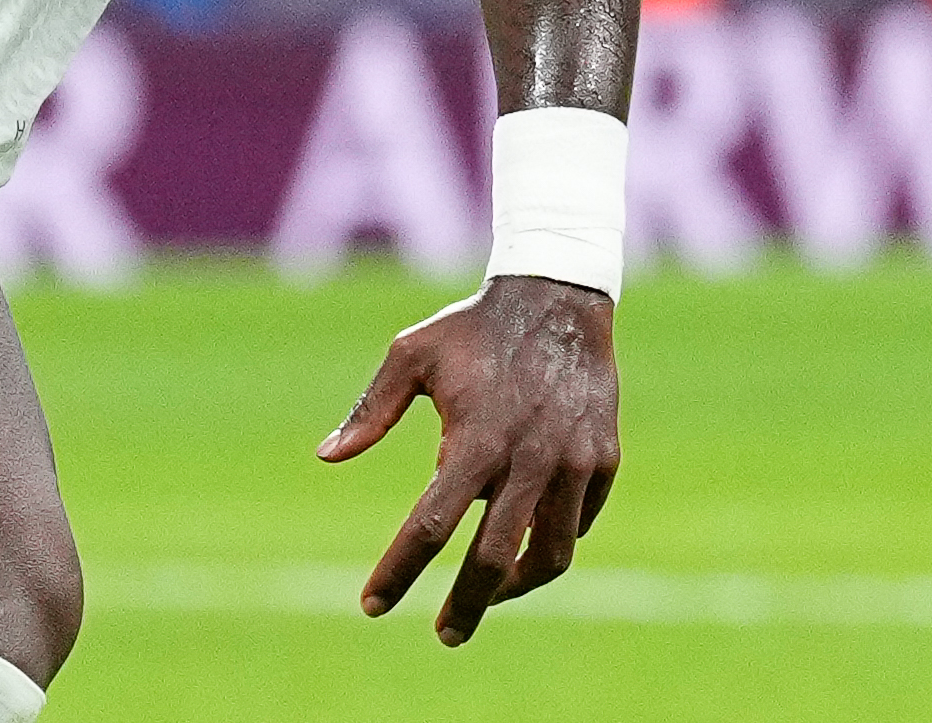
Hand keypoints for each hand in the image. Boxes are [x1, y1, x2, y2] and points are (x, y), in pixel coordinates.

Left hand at [318, 274, 620, 643]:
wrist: (558, 296)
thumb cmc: (474, 328)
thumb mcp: (411, 355)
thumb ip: (371, 410)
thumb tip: (327, 457)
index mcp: (475, 439)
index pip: (430, 526)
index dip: (398, 572)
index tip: (372, 605)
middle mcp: (529, 460)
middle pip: (495, 561)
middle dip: (468, 608)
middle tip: (446, 635)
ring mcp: (574, 463)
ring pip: (551, 554)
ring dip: (517, 585)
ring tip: (491, 594)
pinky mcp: (604, 461)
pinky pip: (580, 522)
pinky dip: (552, 539)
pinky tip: (528, 541)